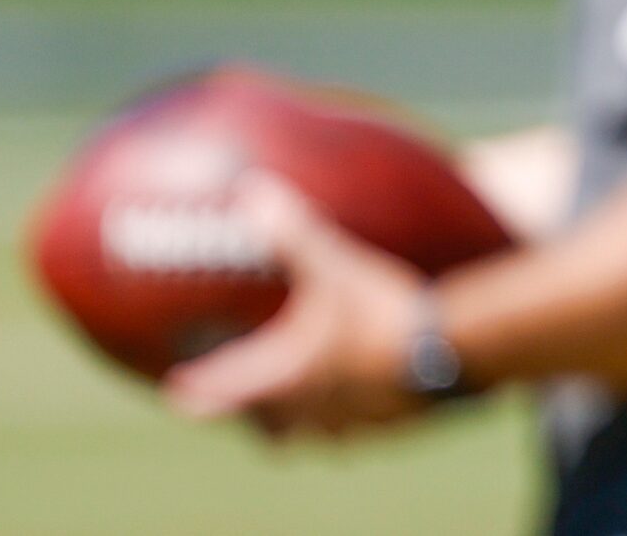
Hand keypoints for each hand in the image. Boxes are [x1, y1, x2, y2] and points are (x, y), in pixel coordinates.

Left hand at [163, 174, 435, 437]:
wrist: (449, 350)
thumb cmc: (381, 312)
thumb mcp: (333, 265)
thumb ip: (293, 233)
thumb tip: (253, 192)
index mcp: (288, 372)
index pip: (228, 387)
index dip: (200, 390)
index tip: (177, 393)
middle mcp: (312, 405)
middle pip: (267, 424)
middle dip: (249, 417)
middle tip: (234, 411)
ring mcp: (351, 420)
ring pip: (313, 434)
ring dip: (299, 425)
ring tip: (296, 418)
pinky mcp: (388, 423)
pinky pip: (358, 430)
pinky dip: (350, 420)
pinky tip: (362, 406)